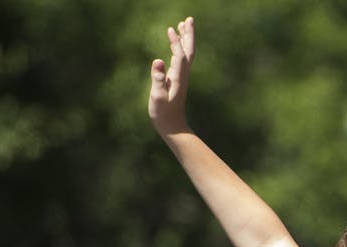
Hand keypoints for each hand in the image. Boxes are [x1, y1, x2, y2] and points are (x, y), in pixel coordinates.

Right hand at [148, 17, 194, 136]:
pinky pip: (180, 59)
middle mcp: (182, 74)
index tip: (171, 29)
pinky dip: (178, 48)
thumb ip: (157, 79)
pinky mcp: (178, 79)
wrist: (173, 126)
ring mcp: (181, 76)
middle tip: (188, 19)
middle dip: (189, 35)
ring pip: (186, 54)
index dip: (176, 42)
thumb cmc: (163, 113)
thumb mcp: (157, 96)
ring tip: (182, 25)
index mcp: (178, 77)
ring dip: (185, 39)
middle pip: (189, 50)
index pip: (180, 55)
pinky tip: (173, 44)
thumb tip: (158, 61)